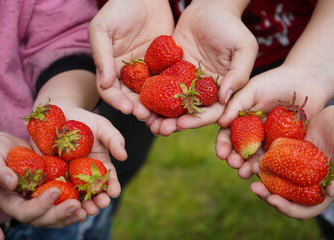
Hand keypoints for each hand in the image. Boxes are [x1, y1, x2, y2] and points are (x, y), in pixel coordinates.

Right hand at [0, 130, 86, 227]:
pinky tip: (86, 201)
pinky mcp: (49, 191)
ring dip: (70, 215)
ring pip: (54, 216)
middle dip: (59, 214)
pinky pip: (61, 203)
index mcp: (8, 201)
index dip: (40, 205)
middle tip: (75, 205)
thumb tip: (9, 183)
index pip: (24, 212)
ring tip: (85, 210)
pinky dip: (74, 205)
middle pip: (42, 218)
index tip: (54, 190)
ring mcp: (38, 200)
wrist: (3, 146)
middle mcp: (25, 204)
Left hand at [50, 105, 126, 214]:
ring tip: (85, 211)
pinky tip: (61, 205)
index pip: (109, 179)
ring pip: (76, 196)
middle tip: (100, 205)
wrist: (57, 114)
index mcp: (100, 164)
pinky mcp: (49, 176)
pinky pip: (54, 190)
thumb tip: (124, 157)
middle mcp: (85, 174)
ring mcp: (67, 176)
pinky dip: (59, 200)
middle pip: (93, 192)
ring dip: (81, 205)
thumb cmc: (83, 119)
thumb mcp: (102, 126)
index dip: (113, 186)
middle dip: (98, 200)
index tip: (114, 192)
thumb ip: (114, 139)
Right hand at [89, 0, 173, 119]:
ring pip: (149, 95)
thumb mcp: (103, 29)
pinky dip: (170, 94)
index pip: (110, 91)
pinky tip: (176, 101)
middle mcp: (128, 74)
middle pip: (131, 97)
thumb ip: (101, 56)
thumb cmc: (119, 8)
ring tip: (161, 116)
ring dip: (154, 107)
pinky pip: (167, 83)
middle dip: (137, 108)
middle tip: (146, 116)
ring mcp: (147, 72)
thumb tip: (105, 85)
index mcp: (110, 68)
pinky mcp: (164, 67)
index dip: (117, 101)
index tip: (127, 108)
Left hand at [146, 0, 256, 135]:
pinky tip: (140, 102)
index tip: (181, 124)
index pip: (210, 112)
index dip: (196, 120)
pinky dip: (151, 96)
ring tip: (146, 121)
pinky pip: (160, 86)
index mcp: (221, 89)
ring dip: (160, 115)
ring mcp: (185, 81)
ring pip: (172, 104)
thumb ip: (238, 74)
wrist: (209, 7)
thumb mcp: (243, 48)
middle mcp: (202, 90)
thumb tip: (225, 99)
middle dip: (174, 123)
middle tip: (159, 130)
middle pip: (188, 113)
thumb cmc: (231, 26)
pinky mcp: (170, 71)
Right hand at [216, 65, 330, 177]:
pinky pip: (275, 160)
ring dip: (248, 167)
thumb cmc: (275, 82)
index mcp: (241, 121)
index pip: (227, 135)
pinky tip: (264, 171)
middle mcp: (252, 134)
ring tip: (244, 172)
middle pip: (240, 151)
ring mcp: (268, 141)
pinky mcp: (284, 147)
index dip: (223, 145)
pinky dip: (268, 167)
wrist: (306, 81)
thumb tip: (221, 123)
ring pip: (255, 159)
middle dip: (234, 159)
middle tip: (234, 163)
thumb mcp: (252, 90)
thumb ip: (236, 105)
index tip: (221, 153)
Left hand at [251, 106, 333, 219]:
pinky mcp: (286, 154)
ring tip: (250, 169)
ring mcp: (295, 168)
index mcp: (321, 189)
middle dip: (268, 195)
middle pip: (284, 197)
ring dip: (261, 177)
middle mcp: (306, 182)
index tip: (273, 200)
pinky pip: (272, 160)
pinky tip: (251, 157)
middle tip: (255, 187)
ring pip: (274, 179)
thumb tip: (330, 192)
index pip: (304, 210)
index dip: (288, 209)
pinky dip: (262, 161)